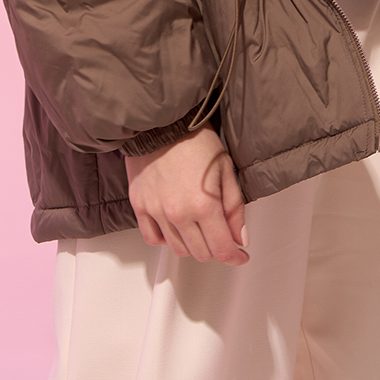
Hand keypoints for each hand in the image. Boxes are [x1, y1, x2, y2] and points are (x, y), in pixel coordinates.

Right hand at [124, 124, 248, 265]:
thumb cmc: (194, 140)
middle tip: (219, 233)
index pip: (222, 249)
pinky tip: (175, 226)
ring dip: (192, 244)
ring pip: (178, 249)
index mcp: (204, 204)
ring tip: (198, 225)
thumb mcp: (225, 169)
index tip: (240, 256)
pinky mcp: (140, 205)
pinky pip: (153, 238)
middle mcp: (178, 213)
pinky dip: (166, 238)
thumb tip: (240, 237)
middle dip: (215, 248)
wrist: (162, 122)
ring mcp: (156, 211)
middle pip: (201, 254)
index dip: (235, 257)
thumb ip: (234, 208)